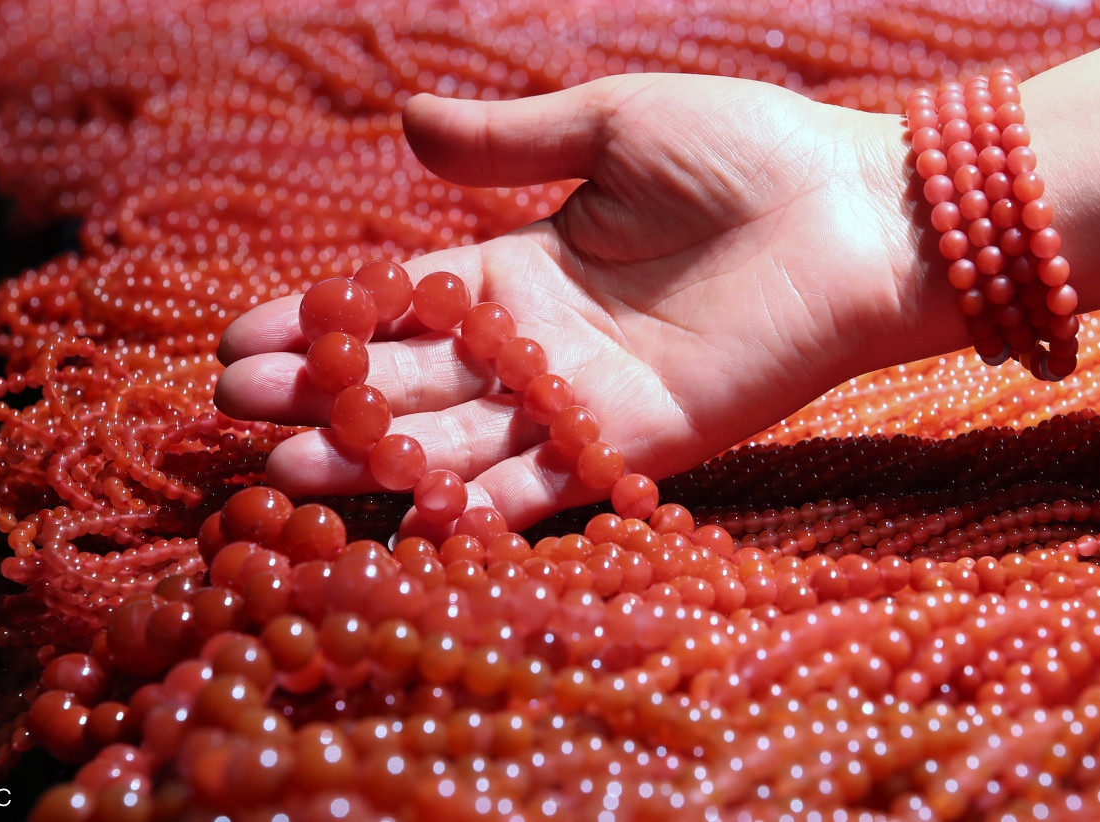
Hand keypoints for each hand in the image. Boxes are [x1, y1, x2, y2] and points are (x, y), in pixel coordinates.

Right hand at [215, 72, 915, 533]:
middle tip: (238, 409)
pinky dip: (479, 504)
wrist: (861, 214)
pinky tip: (405, 517)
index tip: (245, 336)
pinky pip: (544, 483)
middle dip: (324, 395)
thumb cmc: (746, 154)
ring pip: (458, 439)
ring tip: (285, 469)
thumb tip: (403, 124)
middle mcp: (540, 344)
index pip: (401, 305)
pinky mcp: (634, 443)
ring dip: (375, 457)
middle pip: (411, 379)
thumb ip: (507, 142)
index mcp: (525, 267)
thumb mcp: (611, 126)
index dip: (325, 321)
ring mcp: (582, 401)